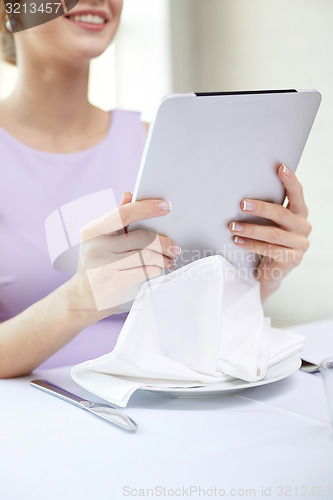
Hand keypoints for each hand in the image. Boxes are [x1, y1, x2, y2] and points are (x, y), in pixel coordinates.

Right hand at [72, 194, 179, 315]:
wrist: (82, 298)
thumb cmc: (96, 264)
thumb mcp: (100, 239)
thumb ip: (116, 219)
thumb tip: (129, 195)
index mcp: (92, 230)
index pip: (124, 214)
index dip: (147, 208)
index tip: (166, 206)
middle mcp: (96, 247)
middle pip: (143, 237)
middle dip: (164, 241)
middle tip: (174, 246)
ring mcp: (105, 266)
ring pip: (148, 256)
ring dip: (163, 258)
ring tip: (169, 259)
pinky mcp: (115, 283)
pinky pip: (147, 272)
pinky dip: (157, 270)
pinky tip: (159, 270)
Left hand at [228, 165, 311, 301]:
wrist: (272, 271)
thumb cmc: (268, 241)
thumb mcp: (271, 223)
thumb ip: (267, 210)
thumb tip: (242, 195)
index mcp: (300, 213)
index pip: (297, 194)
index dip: (290, 180)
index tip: (280, 167)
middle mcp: (303, 227)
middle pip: (281, 213)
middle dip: (260, 207)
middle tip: (242, 204)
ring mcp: (299, 244)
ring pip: (273, 234)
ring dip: (250, 229)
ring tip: (233, 226)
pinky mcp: (292, 260)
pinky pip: (269, 250)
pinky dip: (251, 245)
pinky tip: (237, 241)